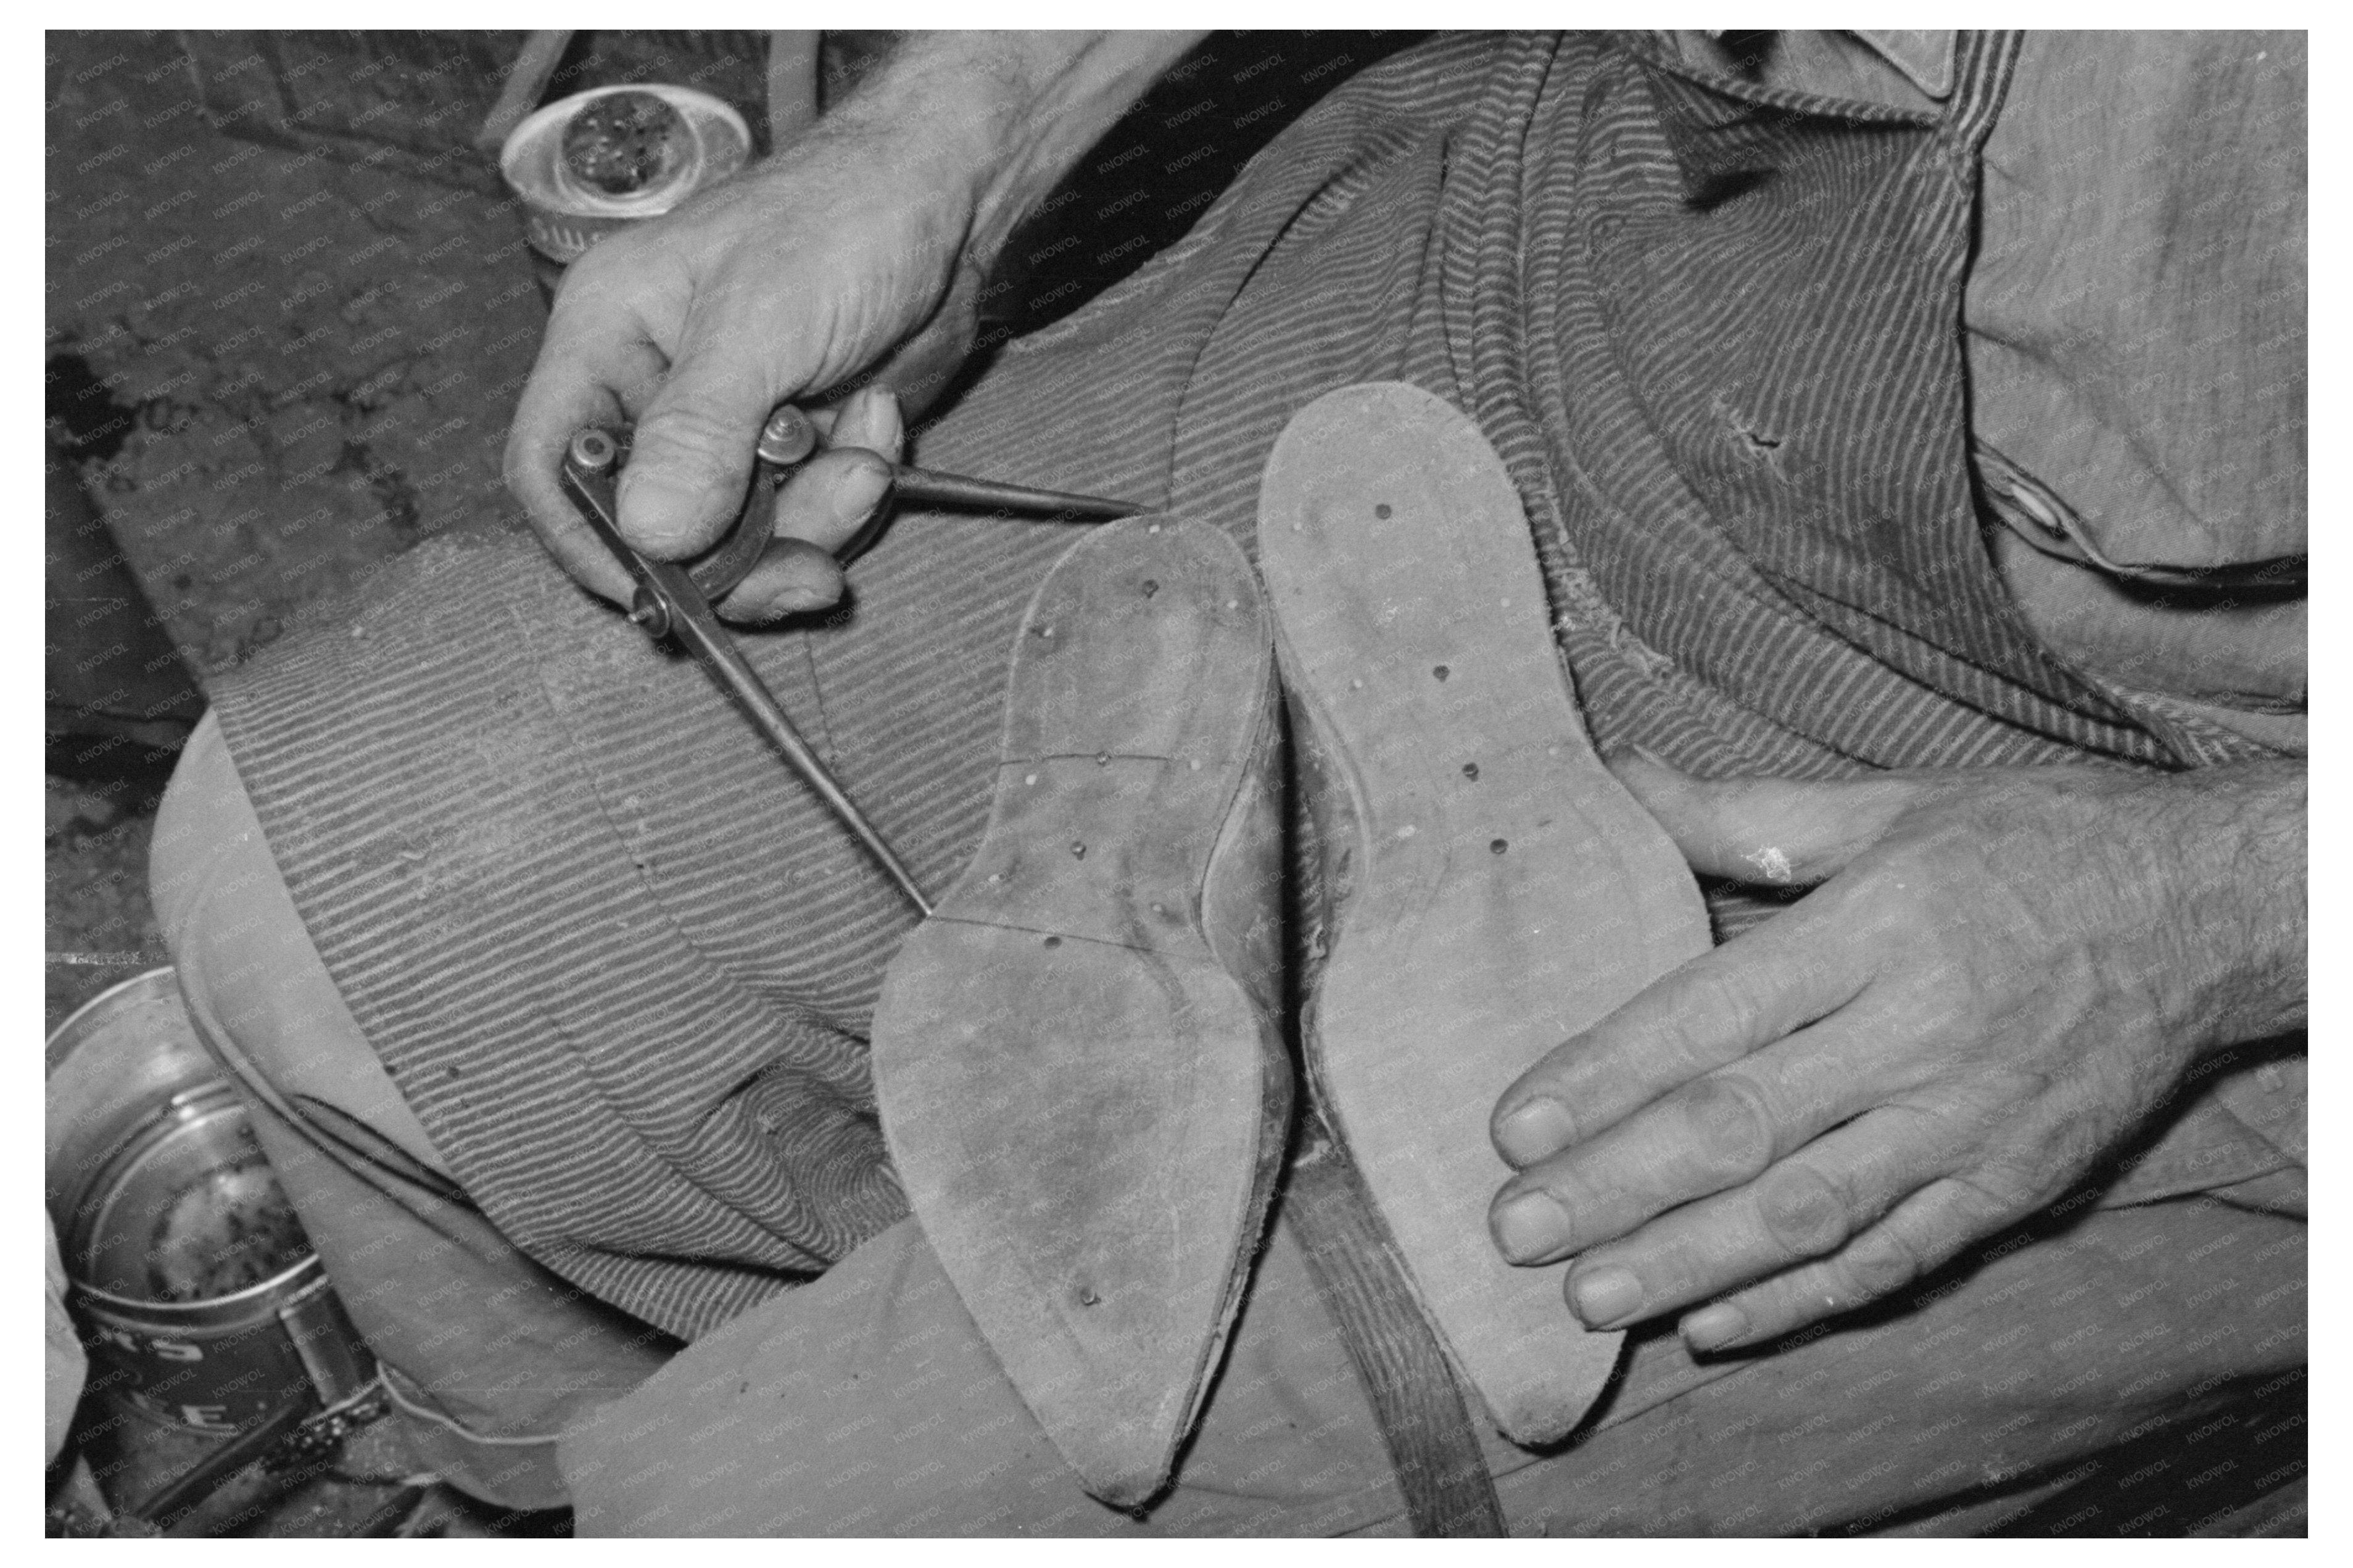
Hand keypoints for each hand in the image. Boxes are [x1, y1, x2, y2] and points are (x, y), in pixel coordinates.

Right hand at [504, 120, 978, 621]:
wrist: (951, 200)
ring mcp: (731, 424)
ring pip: (744, 536)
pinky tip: (877, 422)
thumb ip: (700, 431)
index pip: (549, 465)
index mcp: (609, 337)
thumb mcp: (763, 323)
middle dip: (741, 554)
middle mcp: (657, 389)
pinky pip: (808, 515)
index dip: (587, 542)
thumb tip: (648, 533)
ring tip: (866, 461)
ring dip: (817, 517)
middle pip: (657, 526)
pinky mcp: (798, 445)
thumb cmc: (841, 221)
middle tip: (811, 567)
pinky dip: (853, 488)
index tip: (653, 595)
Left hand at [1486, 754, 2304, 1352]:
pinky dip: (1801, 1299)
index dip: (1605, 1077)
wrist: (2210, 911)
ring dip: (1689, 1262)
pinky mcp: (2012, 1185)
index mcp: (1875, 930)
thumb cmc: (2033, 844)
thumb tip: (1615, 774)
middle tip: (1514, 1231)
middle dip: (1619, 1187)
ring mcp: (1967, 1122)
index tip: (1514, 1127)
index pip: (1711, 1017)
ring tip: (1588, 1298)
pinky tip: (1712, 1324)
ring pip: (1809, 1211)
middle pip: (1743, 1126)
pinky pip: (1895, 1257)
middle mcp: (1917, 1034)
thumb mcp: (1890, 806)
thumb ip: (1744, 812)